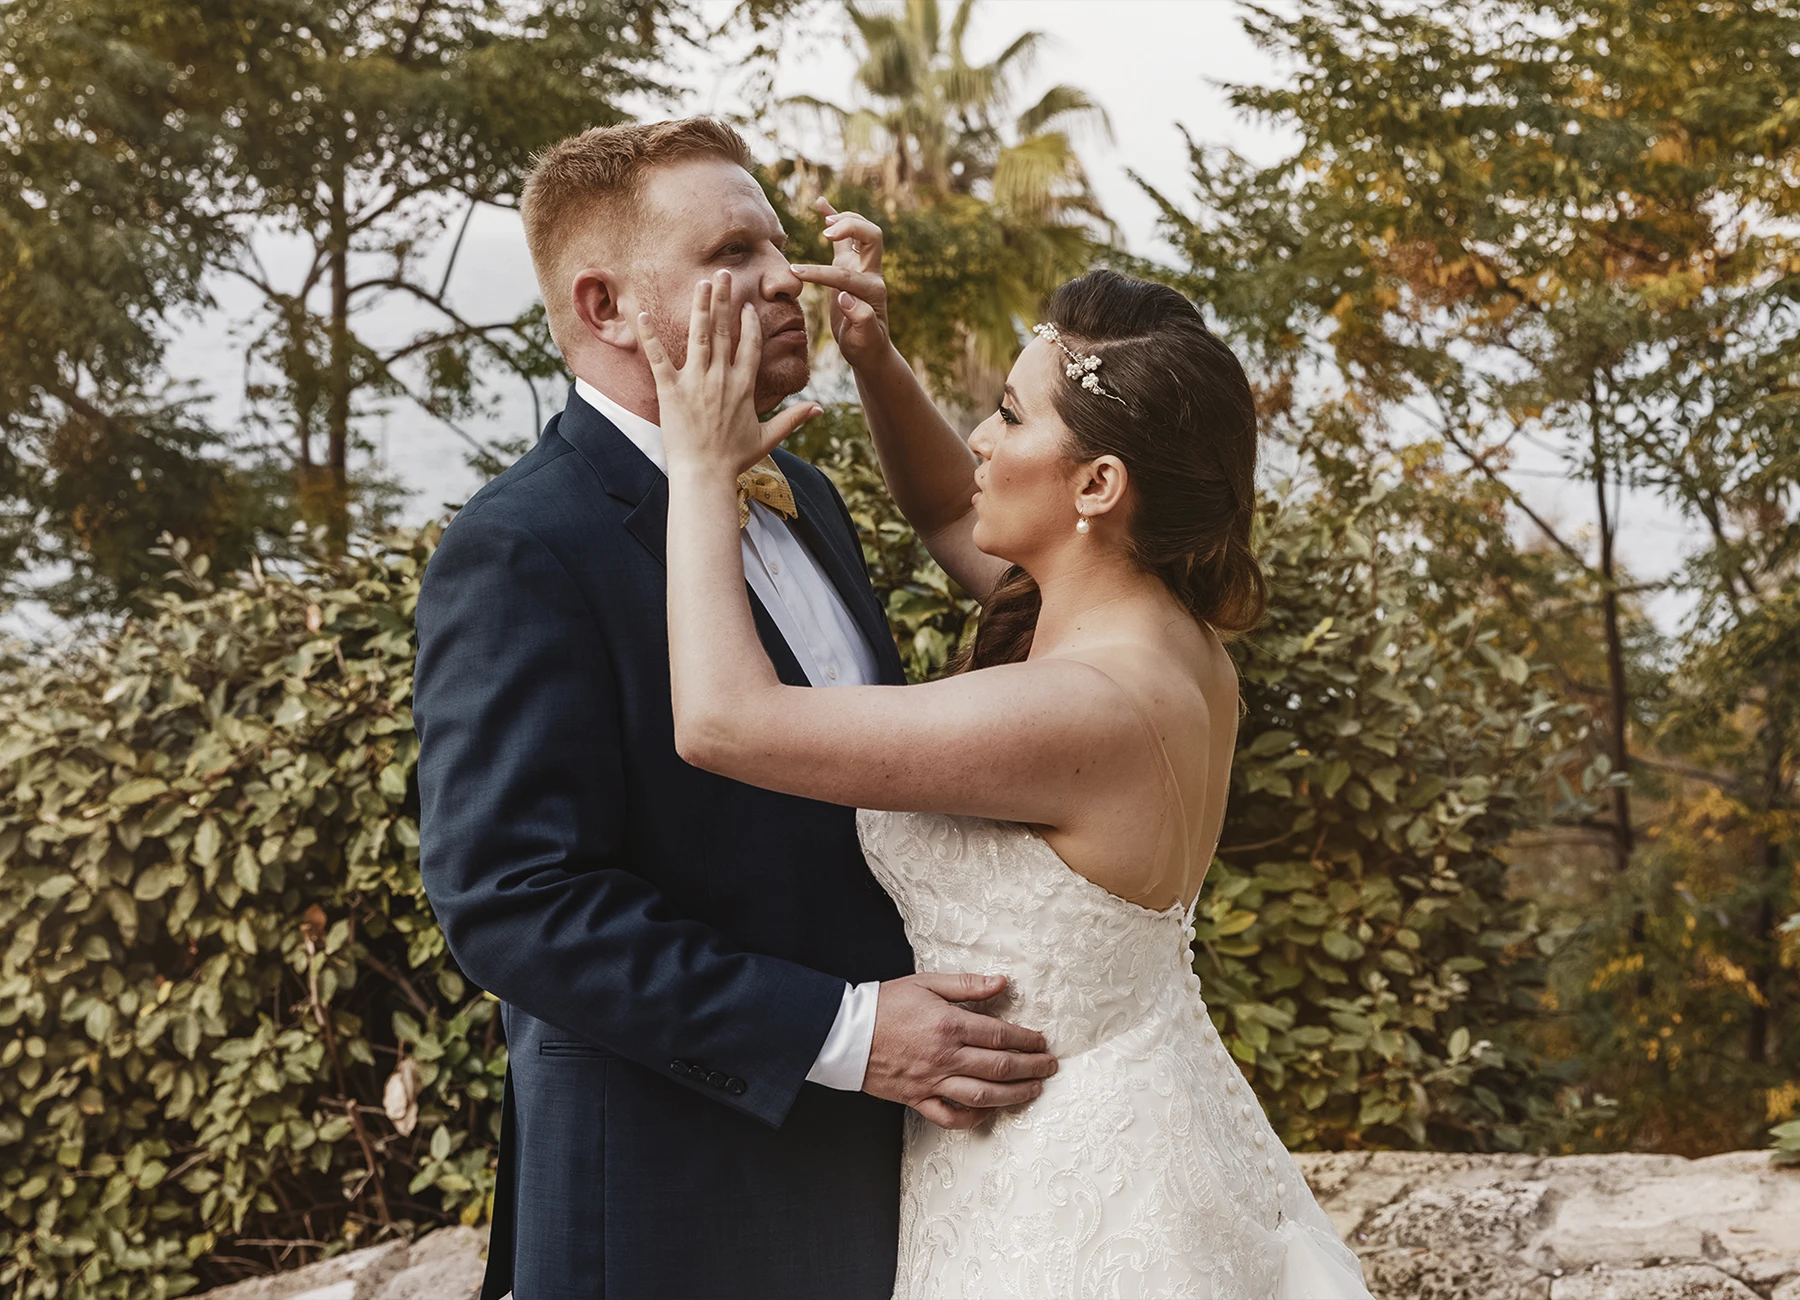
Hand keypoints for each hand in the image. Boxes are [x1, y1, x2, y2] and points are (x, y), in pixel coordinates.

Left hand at [637, 270, 820, 477]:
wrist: (705, 476)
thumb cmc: (734, 460)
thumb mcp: (768, 437)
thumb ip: (793, 418)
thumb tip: (819, 408)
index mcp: (744, 386)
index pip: (750, 345)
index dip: (750, 323)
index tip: (747, 304)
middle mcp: (722, 378)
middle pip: (725, 330)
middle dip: (725, 300)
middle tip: (725, 273)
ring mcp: (696, 382)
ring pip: (699, 335)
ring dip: (701, 306)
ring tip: (702, 282)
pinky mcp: (671, 391)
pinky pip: (659, 358)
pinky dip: (650, 336)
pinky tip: (643, 314)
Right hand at [791, 199, 892, 369]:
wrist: (869, 348)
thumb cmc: (865, 347)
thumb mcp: (863, 340)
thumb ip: (861, 320)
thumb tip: (846, 297)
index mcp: (872, 290)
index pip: (847, 275)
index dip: (822, 274)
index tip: (798, 274)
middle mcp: (870, 274)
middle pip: (871, 236)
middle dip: (850, 228)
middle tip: (826, 234)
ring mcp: (862, 267)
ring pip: (862, 231)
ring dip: (845, 219)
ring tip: (825, 217)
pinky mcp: (851, 265)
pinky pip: (846, 238)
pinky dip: (835, 218)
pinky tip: (820, 204)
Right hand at [862, 972, 1057, 1130]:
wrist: (844, 1032)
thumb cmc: (885, 1004)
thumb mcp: (926, 983)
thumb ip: (967, 985)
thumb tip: (1001, 982)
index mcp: (949, 1025)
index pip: (1000, 1036)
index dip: (1027, 1040)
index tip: (1042, 1042)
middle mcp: (945, 1057)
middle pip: (1000, 1067)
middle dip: (1031, 1068)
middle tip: (1050, 1067)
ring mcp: (932, 1082)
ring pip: (982, 1095)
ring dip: (1014, 1094)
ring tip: (1033, 1090)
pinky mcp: (918, 1099)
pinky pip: (950, 1117)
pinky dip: (972, 1119)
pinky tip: (988, 1112)